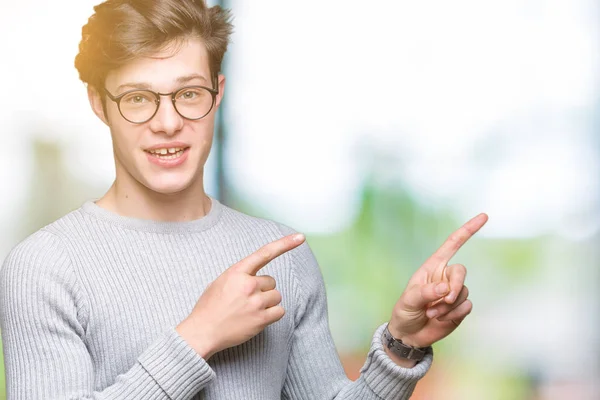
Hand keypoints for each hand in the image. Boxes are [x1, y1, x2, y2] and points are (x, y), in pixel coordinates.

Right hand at [176, 233, 305, 358]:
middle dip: (263, 289)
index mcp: (237, 272)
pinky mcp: (261, 319)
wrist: (202, 332)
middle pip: (271, 281)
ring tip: (250, 310)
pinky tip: (258, 318)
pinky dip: (272, 315)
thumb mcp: (220, 281)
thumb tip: (256, 277)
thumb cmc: (209, 307)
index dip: (285, 244)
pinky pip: (280, 311)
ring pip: (276, 296)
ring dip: (268, 302)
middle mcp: (248, 285)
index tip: (300, 237)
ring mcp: (256, 302)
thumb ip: (240, 276)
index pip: (265, 253)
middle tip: (247, 300)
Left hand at [388, 213, 487, 348]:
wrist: (410, 335)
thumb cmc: (405, 312)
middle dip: (455, 286)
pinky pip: (466, 307)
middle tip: (445, 299)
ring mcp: (454, 292)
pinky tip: (441, 319)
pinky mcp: (460, 308)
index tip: (483, 216)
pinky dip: (454, 315)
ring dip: (448, 306)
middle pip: (461, 272)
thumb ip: (426, 293)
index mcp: (432, 267)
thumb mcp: (409, 300)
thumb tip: (446, 287)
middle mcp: (445, 277)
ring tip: (432, 313)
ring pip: (463, 292)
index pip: (452, 244)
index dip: (467, 230)